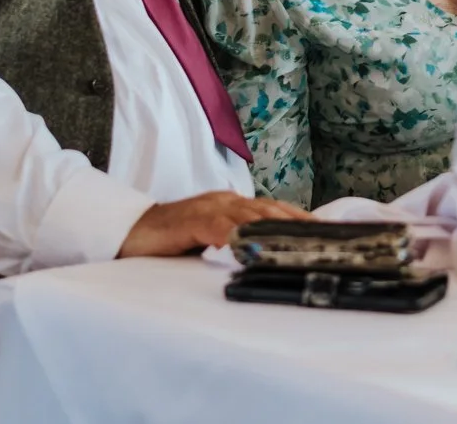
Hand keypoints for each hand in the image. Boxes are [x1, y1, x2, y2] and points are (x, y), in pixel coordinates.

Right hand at [117, 191, 310, 257]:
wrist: (132, 231)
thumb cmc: (175, 239)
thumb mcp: (213, 238)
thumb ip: (238, 241)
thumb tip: (266, 255)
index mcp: (233, 205)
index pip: (273, 210)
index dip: (298, 220)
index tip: (324, 232)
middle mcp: (226, 201)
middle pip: (269, 209)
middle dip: (297, 222)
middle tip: (321, 237)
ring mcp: (208, 208)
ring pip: (248, 215)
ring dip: (274, 227)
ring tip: (297, 239)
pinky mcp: (190, 220)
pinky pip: (217, 226)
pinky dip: (235, 235)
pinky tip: (250, 245)